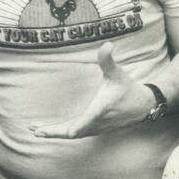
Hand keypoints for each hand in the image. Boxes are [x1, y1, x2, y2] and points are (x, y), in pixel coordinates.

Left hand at [30, 42, 153, 138]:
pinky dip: (62, 133)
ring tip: (36, 130)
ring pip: (73, 135)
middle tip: (36, 130)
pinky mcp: (95, 130)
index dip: (80, 125)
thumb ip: (108, 60)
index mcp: (102, 108)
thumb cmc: (127, 88)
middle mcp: (99, 122)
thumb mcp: (117, 73)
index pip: (90, 119)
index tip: (70, 132)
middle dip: (55, 132)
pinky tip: (50, 131)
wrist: (141, 107)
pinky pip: (76, 134)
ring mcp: (97, 128)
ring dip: (55, 133)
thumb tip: (107, 44)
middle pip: (75, 132)